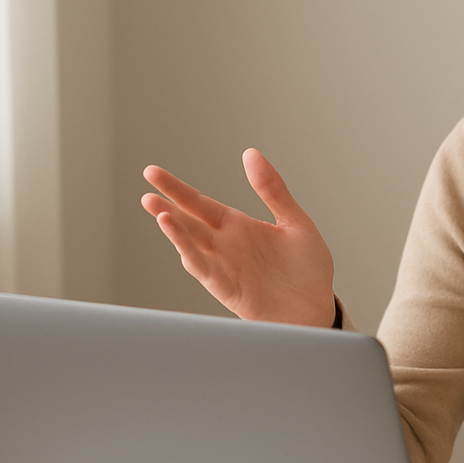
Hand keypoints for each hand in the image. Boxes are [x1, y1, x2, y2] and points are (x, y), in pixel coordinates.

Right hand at [141, 149, 336, 326]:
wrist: (317, 309)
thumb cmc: (307, 269)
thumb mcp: (294, 221)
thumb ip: (272, 189)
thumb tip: (251, 153)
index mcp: (238, 226)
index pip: (199, 203)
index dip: (176, 189)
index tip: (151, 173)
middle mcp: (225, 245)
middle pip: (188, 220)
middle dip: (166, 204)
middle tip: (146, 188)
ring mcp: (224, 266)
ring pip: (190, 244)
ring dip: (174, 229)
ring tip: (158, 210)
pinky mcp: (227, 287)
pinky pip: (203, 268)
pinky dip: (189, 253)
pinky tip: (178, 238)